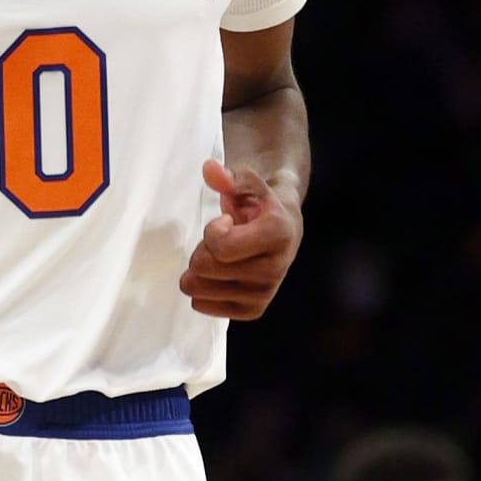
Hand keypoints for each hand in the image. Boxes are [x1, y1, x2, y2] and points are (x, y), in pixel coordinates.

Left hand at [180, 159, 303, 318]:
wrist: (283, 230)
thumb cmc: (260, 206)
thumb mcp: (246, 184)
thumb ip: (228, 177)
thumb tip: (210, 169)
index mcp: (278, 234)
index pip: (220, 246)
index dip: (213, 231)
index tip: (227, 222)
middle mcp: (275, 269)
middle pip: (203, 268)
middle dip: (202, 250)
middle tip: (222, 241)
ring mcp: (264, 294)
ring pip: (198, 290)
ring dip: (200, 271)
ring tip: (222, 258)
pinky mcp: (252, 311)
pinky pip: (202, 306)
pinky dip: (203, 289)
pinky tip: (221, 275)